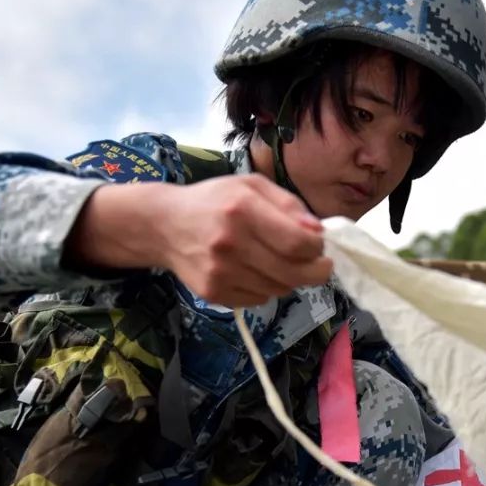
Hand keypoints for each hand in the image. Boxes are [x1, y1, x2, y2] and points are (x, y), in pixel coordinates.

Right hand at [67, 174, 332, 306]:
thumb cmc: (215, 201)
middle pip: (294, 273)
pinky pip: (259, 299)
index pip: (298, 242)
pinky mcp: (214, 293)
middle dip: (316, 272)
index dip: (318, 249)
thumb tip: (318, 232)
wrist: (164, 225)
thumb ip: (289, 205)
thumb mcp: (252, 187)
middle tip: (320, 266)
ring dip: (288, 278)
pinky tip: (253, 270)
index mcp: (243, 209)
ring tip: (276, 261)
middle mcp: (230, 243)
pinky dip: (265, 288)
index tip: (320, 246)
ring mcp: (220, 272)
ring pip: (279, 289)